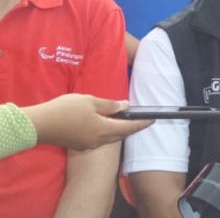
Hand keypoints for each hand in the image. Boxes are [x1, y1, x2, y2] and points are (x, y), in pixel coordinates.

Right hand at [23, 94, 152, 149]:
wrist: (39, 125)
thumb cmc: (64, 110)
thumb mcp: (90, 102)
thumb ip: (109, 105)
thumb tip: (125, 106)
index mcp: (103, 129)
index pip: (128, 127)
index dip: (142, 123)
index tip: (153, 119)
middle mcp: (98, 141)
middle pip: (120, 134)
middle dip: (132, 127)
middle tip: (141, 120)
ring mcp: (88, 144)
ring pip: (110, 138)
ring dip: (119, 130)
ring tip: (125, 120)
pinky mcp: (79, 145)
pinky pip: (99, 139)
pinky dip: (107, 132)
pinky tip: (105, 124)